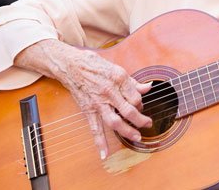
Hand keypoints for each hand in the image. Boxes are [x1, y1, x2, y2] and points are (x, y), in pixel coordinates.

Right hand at [15, 40, 152, 158]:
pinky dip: (99, 142)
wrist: (71, 66)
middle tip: (148, 124)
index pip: (135, 96)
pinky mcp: (88, 110)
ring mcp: (98, 103)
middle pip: (128, 110)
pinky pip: (95, 128)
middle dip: (140, 119)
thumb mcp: (116, 68)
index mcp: (118, 79)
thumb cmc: (94, 65)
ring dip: (127, 131)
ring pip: (115, 121)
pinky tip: (104, 154)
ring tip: (137, 137)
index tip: (141, 105)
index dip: (141, 102)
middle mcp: (109, 91)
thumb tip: (148, 88)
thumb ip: (132, 82)